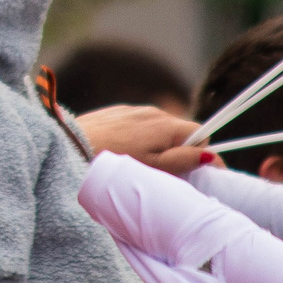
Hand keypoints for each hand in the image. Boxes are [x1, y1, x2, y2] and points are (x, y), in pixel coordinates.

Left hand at [75, 105, 212, 175]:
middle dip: (179, 150)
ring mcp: (132, 110)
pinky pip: (137, 125)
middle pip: (180, 131)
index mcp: (167, 125)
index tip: (194, 173)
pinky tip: (123, 152)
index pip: (201, 134)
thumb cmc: (115, 162)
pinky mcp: (115, 112)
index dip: (200, 154)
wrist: (70, 145)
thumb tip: (212, 156)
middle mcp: (153, 112)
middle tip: (165, 173)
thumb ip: (184, 160)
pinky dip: (138, 138)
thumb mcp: (154, 168)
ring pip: (158, 128)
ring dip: (158, 144)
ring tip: (141, 164)